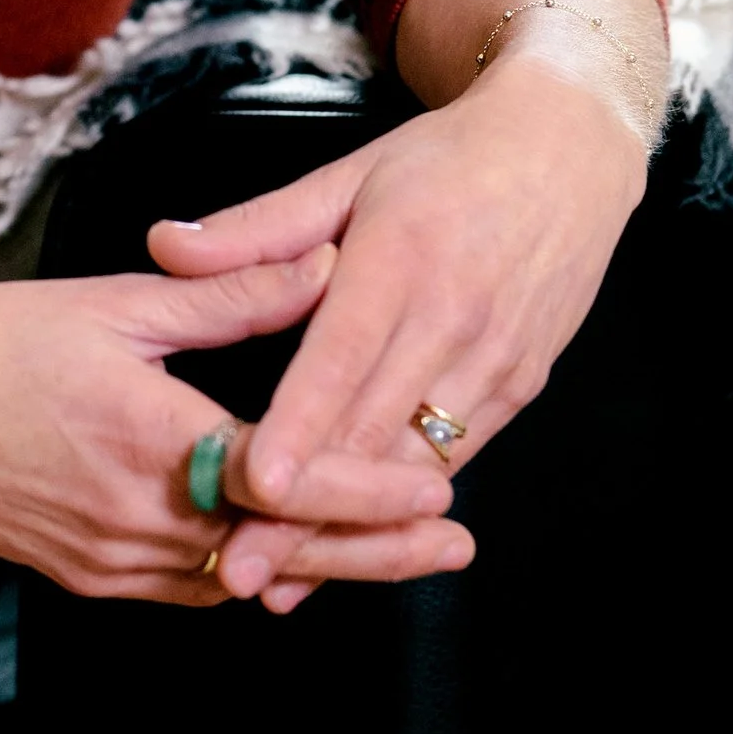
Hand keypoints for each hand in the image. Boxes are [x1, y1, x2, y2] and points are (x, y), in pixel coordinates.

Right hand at [0, 254, 468, 605]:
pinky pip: (192, 587)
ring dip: (323, 568)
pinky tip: (297, 558)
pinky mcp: (92, 577)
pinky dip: (252, 573)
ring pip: (242, 578)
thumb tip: (326, 267)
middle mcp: (133, 517)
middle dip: (376, 551)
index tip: (435, 491)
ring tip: (403, 554)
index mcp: (146, 439)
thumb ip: (232, 294)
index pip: (281, 480)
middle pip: (280, 550)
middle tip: (455, 547)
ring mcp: (110, 559)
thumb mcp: (117, 303)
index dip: (364, 493)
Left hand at [146, 52, 643, 608]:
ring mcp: (495, 358)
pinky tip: (357, 545)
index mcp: (400, 259)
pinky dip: (405, 506)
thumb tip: (164, 246)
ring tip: (285, 581)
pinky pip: (459, 458)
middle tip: (241, 567)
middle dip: (307, 510)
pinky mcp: (521, 385)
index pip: (342, 357)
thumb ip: (256, 228)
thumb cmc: (446, 162)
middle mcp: (453, 317)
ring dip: (354, 528)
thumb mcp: (348, 174)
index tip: (258, 483)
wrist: (568, 152)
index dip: (302, 426)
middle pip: (372, 431)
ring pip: (418, 462)